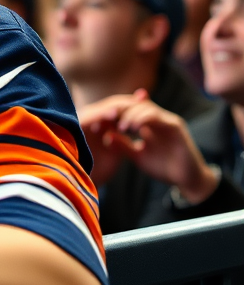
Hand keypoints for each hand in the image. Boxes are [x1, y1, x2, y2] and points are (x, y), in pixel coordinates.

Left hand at [79, 90, 217, 202]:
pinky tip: (132, 127)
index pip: (129, 110)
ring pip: (146, 108)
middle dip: (120, 111)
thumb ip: (123, 145)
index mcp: (148, 124)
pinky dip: (144, 119)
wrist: (186, 179)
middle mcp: (158, 119)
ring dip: (131, 115)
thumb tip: (105, 136)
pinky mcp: (176, 126)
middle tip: (107, 120)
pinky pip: (158, 117)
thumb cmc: (163, 167)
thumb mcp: (137, 155)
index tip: (98, 122)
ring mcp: (167, 120)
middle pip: (136, 105)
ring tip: (120, 126)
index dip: (113, 114)